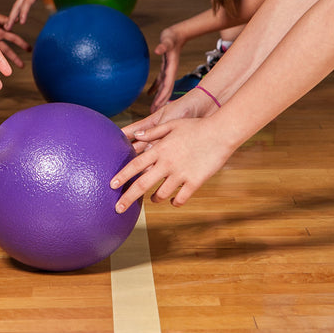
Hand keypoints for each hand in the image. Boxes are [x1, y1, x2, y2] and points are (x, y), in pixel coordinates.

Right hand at [6, 0, 70, 28]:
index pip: (27, 2)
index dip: (24, 12)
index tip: (21, 22)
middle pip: (18, 3)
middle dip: (12, 16)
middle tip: (7, 28)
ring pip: (18, 2)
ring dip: (13, 13)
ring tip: (9, 25)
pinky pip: (22, 0)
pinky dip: (18, 9)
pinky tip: (18, 15)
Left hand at [110, 114, 236, 211]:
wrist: (221, 132)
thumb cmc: (196, 126)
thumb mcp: (172, 124)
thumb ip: (153, 131)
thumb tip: (136, 135)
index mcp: (160, 149)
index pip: (135, 165)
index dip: (122, 176)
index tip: (111, 185)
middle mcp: (167, 163)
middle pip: (142, 185)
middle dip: (128, 198)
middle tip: (118, 208)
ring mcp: (181, 174)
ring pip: (160, 195)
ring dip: (154, 200)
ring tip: (151, 200)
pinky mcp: (195, 182)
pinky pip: (180, 198)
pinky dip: (174, 202)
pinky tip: (173, 201)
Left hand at [147, 25, 185, 111]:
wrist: (177, 34)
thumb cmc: (172, 36)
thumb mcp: (167, 40)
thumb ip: (163, 45)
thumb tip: (157, 49)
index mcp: (171, 68)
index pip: (167, 85)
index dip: (163, 96)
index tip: (159, 105)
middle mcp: (170, 72)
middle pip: (166, 90)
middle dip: (161, 102)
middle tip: (154, 113)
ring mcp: (167, 71)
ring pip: (163, 88)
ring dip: (158, 98)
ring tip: (153, 109)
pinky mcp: (164, 68)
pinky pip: (159, 81)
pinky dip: (155, 88)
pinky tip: (149, 94)